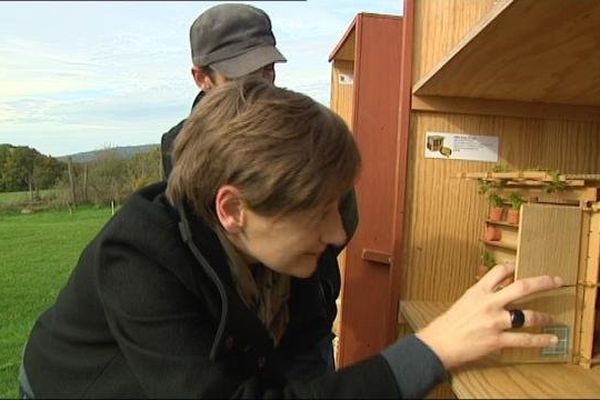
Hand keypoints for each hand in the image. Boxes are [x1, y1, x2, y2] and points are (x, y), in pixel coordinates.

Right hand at [416, 263, 562, 369]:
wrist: (439, 343)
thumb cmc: (449, 323)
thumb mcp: (464, 301)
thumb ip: (482, 296)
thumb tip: (500, 292)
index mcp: (478, 291)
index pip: (499, 271)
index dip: (512, 267)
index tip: (519, 268)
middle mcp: (489, 303)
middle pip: (522, 288)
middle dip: (543, 283)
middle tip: (557, 281)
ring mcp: (495, 322)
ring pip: (528, 316)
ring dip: (544, 317)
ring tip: (553, 318)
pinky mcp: (497, 340)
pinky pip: (524, 339)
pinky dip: (540, 340)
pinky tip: (551, 339)